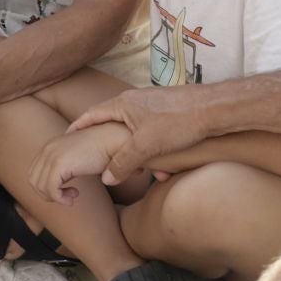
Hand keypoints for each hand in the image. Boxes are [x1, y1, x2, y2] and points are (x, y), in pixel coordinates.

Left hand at [30, 122, 129, 205]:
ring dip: (55, 197)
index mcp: (51, 146)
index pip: (35, 172)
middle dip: (48, 194)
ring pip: (40, 187)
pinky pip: (51, 190)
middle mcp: (48, 148)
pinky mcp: (60, 164)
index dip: (47, 187)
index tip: (65, 190)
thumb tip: (61, 183)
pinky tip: (75, 196)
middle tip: (68, 196)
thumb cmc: (105, 149)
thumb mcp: (80, 157)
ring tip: (73, 196)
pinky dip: (60, 198)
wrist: (115, 139)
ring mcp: (52, 155)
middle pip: (33, 180)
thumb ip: (68, 166)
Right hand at [71, 85, 222, 185]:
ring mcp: (150, 107)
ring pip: (133, 133)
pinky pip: (150, 134)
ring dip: (133, 153)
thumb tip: (106, 179)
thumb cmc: (178, 121)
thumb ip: (123, 162)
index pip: (89, 116)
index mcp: (121, 105)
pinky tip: (163, 167)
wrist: (214, 108)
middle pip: (110, 124)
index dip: (77, 129)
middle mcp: (132, 102)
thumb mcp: (145, 145)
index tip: (66, 139)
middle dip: (107, 146)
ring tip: (134, 169)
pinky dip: (151, 151)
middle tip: (96, 159)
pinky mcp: (166, 114)